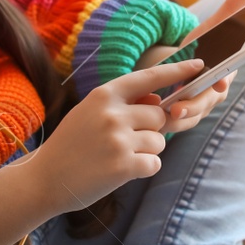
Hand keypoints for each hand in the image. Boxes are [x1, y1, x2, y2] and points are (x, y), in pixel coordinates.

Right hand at [29, 58, 205, 212]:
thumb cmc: (71, 145)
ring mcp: (118, 140)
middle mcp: (113, 113)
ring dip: (147, 151)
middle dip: (151, 129)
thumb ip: (122, 104)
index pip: (149, 77)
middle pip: (159, 115)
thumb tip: (158, 101)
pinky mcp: (123, 166)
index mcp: (104, 95)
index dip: (177, 71)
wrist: (44, 179)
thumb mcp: (90, 113)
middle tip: (124, 142)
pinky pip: (154, 163)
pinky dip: (143, 169)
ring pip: (160, 141)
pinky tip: (120, 171)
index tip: (200, 65)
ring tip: (118, 157)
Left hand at [138, 0, 244, 132]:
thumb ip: (231, 11)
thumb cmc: (199, 46)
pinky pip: (174, 124)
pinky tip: (148, 111)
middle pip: (207, 103)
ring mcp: (198, 108)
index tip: (219, 84)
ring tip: (163, 112)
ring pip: (190, 117)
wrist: (177, 65)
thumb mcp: (211, 28)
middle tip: (178, 107)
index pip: (226, 79)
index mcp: (225, 73)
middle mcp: (214, 94)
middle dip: (194, 106)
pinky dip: (163, 121)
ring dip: (176, 118)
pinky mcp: (181, 118)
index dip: (222, 82)